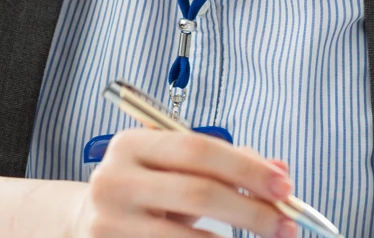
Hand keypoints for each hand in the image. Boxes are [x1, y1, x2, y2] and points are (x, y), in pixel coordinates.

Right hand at [69, 127, 297, 237]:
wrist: (87, 223)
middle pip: (198, 193)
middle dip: (251, 210)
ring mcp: (110, 222)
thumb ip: (225, 164)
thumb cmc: (144, 192)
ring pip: (189, 237)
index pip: (198, 149)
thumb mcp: (175, 170)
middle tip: (286, 223)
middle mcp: (114, 180)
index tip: (284, 186)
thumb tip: (278, 170)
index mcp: (131, 145)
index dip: (246, 168)